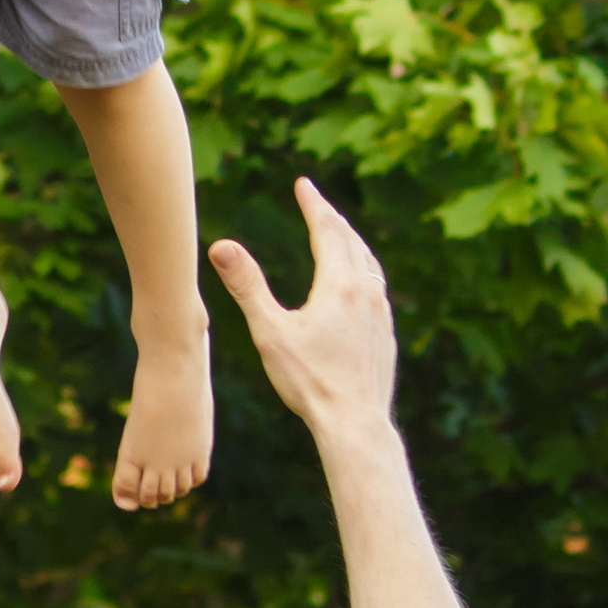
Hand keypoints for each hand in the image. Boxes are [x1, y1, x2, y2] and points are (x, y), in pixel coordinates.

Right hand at [208, 176, 396, 445]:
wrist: (354, 423)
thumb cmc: (309, 381)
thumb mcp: (269, 332)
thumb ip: (247, 286)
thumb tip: (220, 246)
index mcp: (340, 285)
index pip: (327, 230)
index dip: (313, 203)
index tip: (303, 183)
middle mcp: (368, 292)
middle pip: (351, 241)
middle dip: (331, 217)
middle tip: (316, 201)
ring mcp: (382, 314)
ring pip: (369, 263)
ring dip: (351, 242)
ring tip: (339, 234)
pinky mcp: (386, 335)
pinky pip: (376, 289)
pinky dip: (362, 271)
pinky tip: (357, 285)